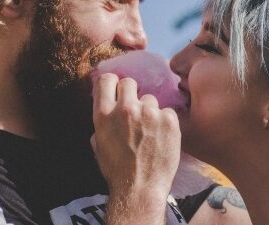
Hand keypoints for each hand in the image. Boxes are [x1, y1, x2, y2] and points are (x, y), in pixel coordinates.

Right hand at [91, 73, 180, 202]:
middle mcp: (126, 109)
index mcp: (104, 114)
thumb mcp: (99, 144)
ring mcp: (149, 113)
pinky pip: (167, 111)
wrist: (140, 189)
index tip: (116, 91)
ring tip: (150, 131)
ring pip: (150, 99)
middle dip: (131, 94)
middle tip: (135, 111)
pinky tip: (162, 137)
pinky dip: (165, 121)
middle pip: (130, 83)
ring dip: (149, 111)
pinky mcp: (169, 119)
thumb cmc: (117, 170)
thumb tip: (108, 107)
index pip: (107, 79)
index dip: (112, 84)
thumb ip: (103, 121)